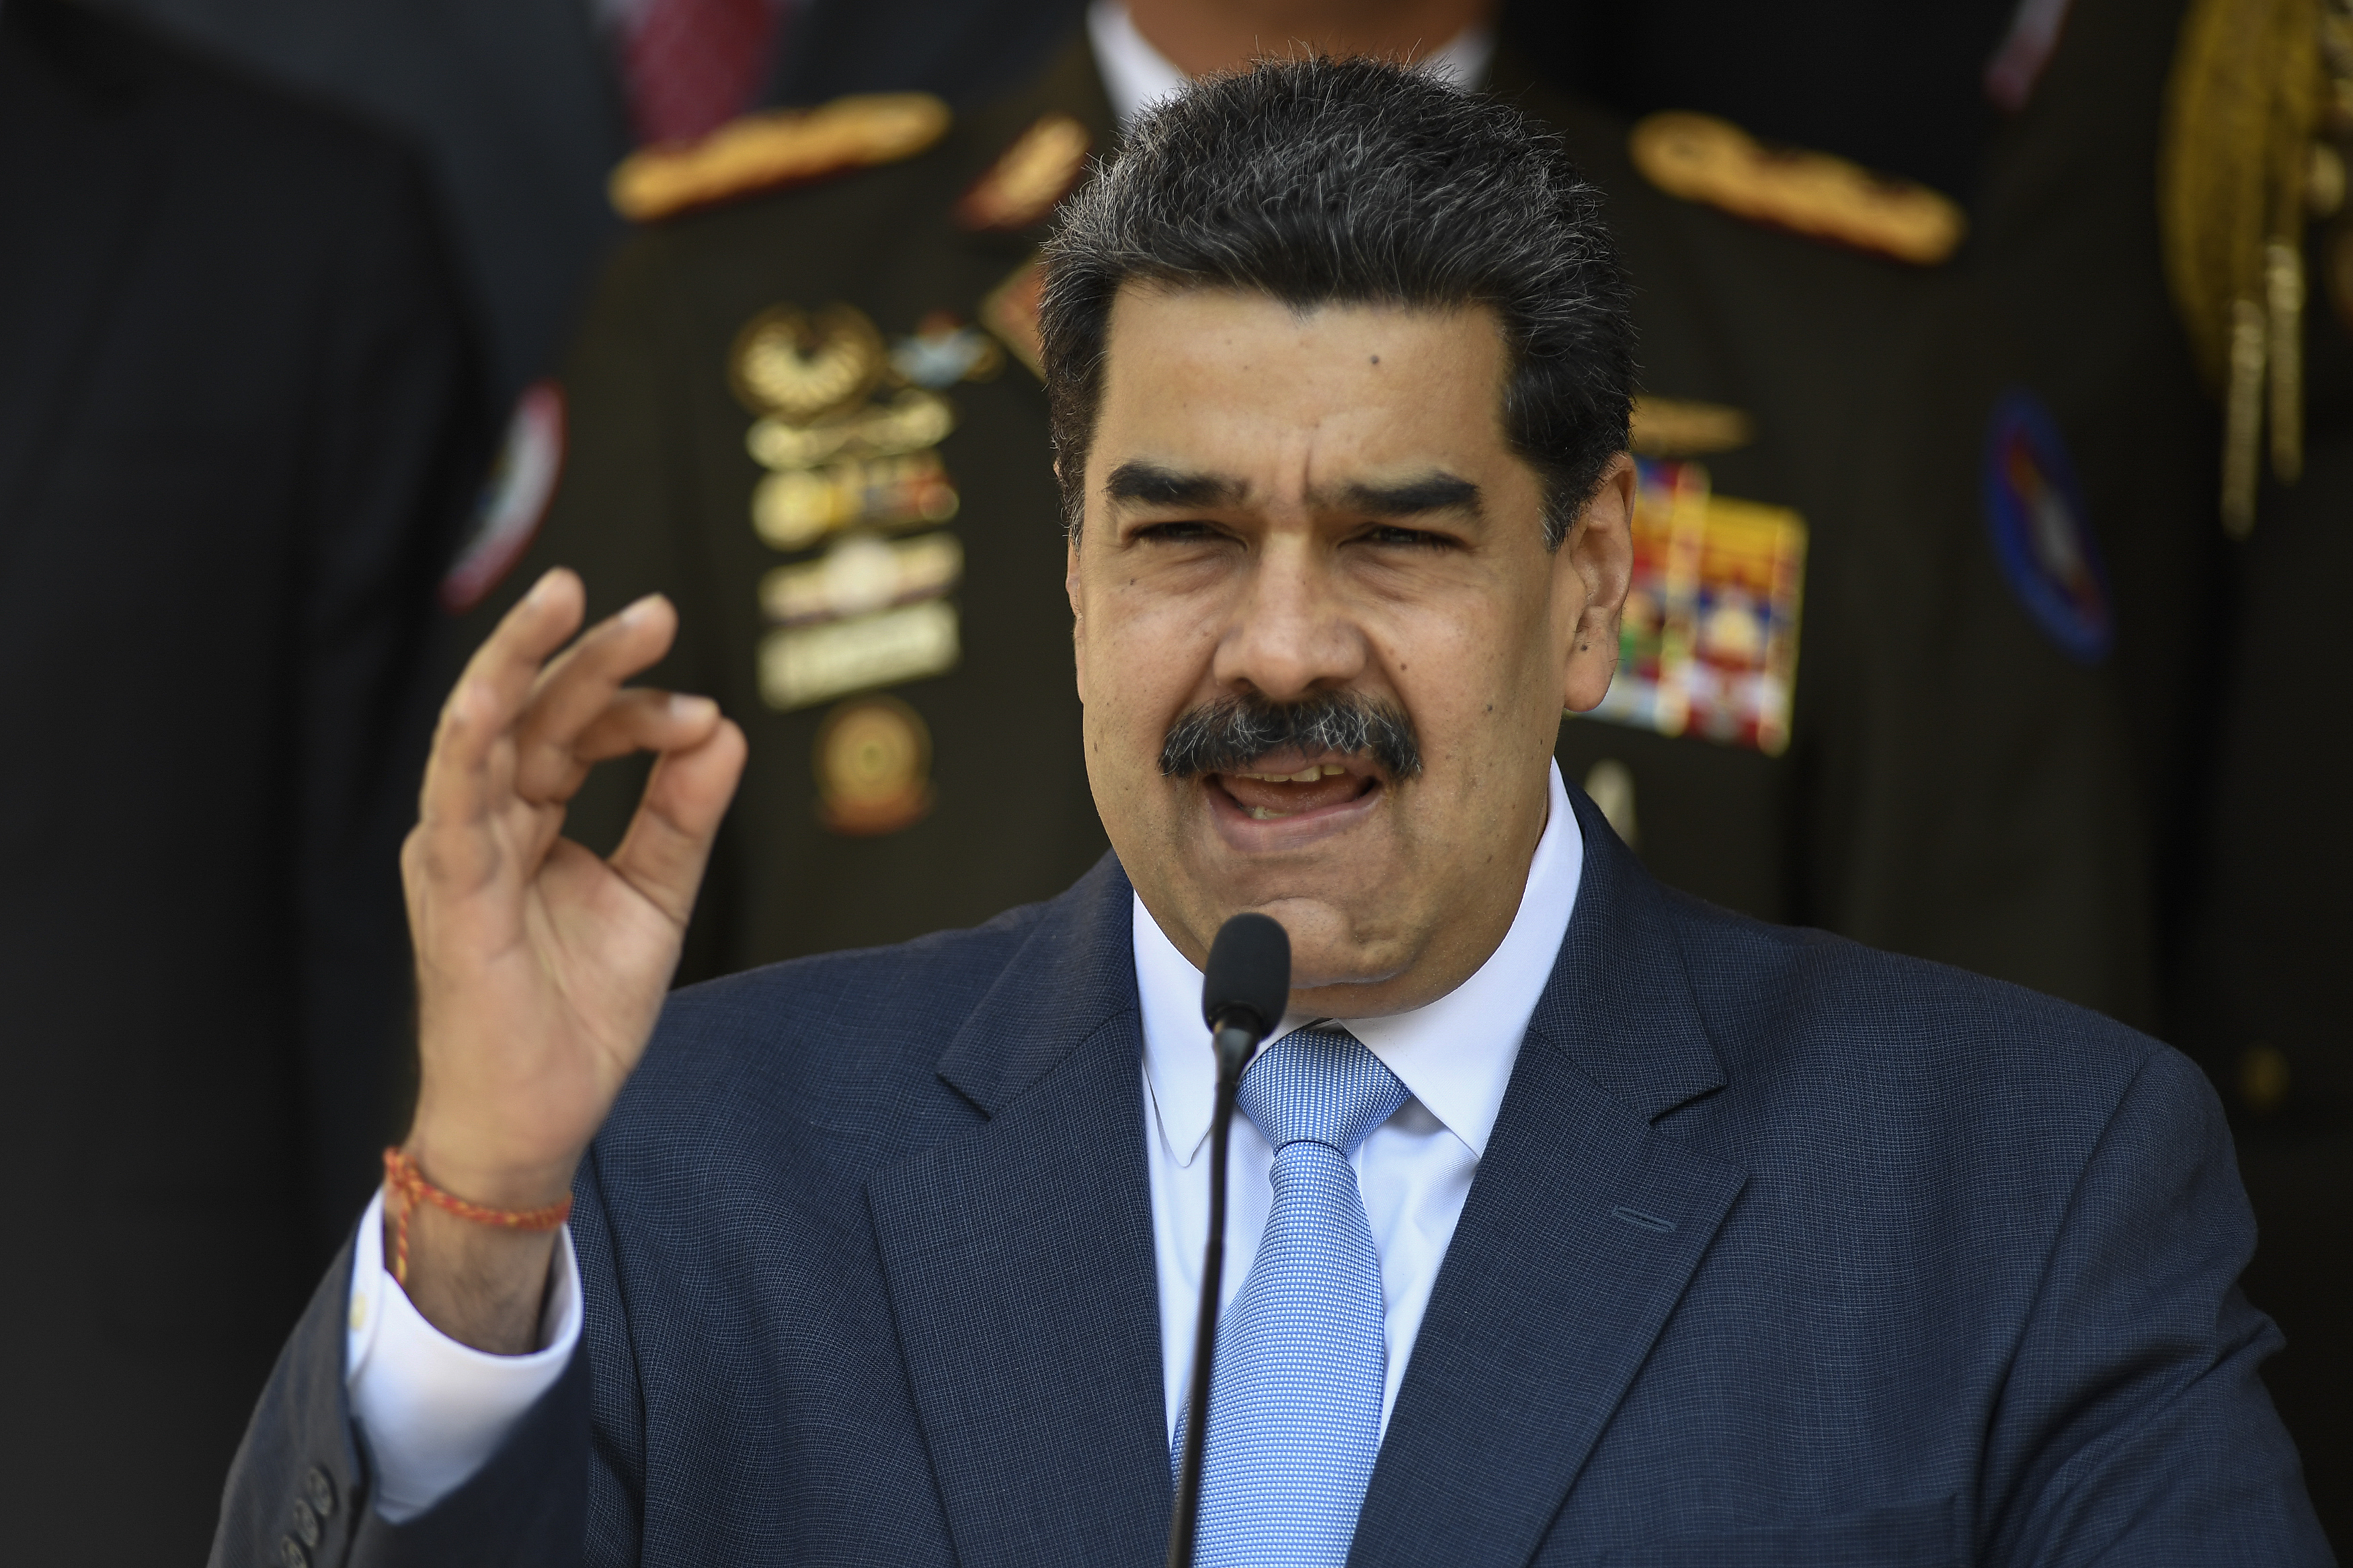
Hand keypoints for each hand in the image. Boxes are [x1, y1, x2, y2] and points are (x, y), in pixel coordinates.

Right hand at [391, 569, 745, 1348]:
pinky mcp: (450, 893)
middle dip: (591, 654)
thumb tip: (726, 728)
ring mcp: (460, 851)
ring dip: (521, 661)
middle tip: (655, 611)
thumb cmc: (580, 1015)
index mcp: (528, 818)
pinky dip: (466, 746)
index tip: (704, 716)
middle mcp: (484, 821)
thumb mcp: (654, 898)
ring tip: (564, 597)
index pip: (577, 730)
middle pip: (535, 712)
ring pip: (482, 731)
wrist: (540, 1114)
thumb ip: (684, 815)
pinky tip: (485, 699)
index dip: (639, 709)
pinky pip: (451, 805)